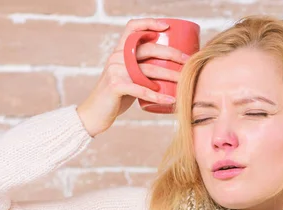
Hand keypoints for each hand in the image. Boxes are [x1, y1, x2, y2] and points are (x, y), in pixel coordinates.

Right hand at [76, 18, 189, 136]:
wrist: (95, 113)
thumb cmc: (116, 96)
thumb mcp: (127, 77)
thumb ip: (141, 70)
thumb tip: (170, 68)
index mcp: (119, 51)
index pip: (132, 28)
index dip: (149, 23)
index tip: (167, 26)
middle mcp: (117, 57)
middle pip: (149, 49)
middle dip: (172, 54)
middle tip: (188, 61)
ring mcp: (115, 71)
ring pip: (149, 70)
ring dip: (171, 75)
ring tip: (184, 81)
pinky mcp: (116, 86)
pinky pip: (142, 90)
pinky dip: (159, 96)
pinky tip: (171, 99)